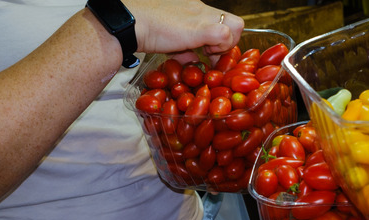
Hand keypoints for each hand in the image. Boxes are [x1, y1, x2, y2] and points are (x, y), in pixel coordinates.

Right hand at [124, 0, 243, 55]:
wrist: (132, 22)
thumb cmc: (144, 29)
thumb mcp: (170, 39)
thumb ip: (185, 49)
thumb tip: (194, 60)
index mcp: (196, 10)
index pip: (223, 21)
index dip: (222, 40)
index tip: (210, 52)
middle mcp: (203, 10)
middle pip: (235, 22)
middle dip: (229, 42)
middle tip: (212, 53)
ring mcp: (203, 17)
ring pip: (236, 26)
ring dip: (225, 45)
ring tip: (207, 53)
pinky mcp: (201, 28)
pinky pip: (225, 35)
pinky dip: (219, 48)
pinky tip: (203, 53)